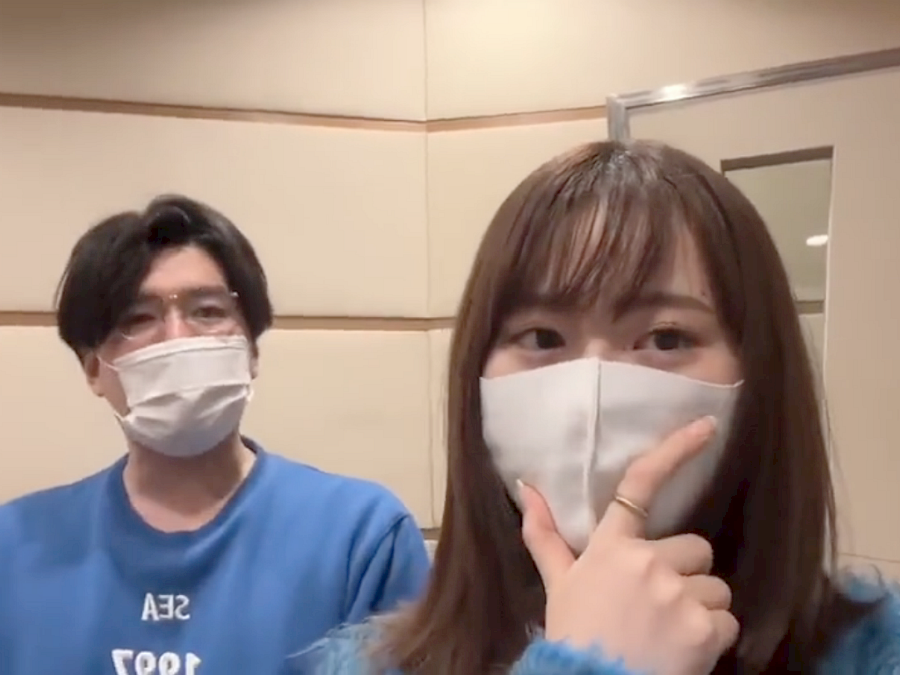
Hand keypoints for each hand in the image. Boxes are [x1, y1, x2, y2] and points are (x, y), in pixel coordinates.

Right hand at [521, 417, 738, 674]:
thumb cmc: (573, 635)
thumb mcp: (557, 584)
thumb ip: (544, 534)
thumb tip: (525, 486)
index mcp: (611, 546)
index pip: (641, 486)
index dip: (675, 450)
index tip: (707, 426)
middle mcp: (647, 561)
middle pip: (695, 548)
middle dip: (686, 574)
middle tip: (659, 606)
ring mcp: (677, 594)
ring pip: (716, 587)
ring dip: (700, 608)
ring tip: (668, 633)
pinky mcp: (704, 628)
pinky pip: (727, 622)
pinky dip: (712, 638)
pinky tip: (683, 652)